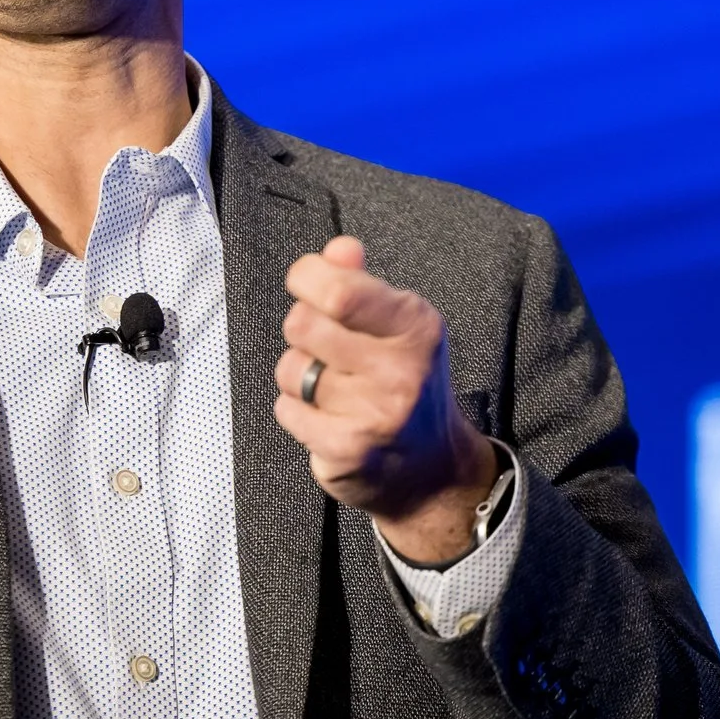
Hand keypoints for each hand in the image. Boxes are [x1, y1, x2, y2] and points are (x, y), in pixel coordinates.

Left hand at [273, 236, 497, 564]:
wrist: (433, 470)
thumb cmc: (404, 384)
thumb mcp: (398, 327)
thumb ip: (361, 283)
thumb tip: (338, 248)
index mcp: (416, 326)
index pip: (337, 290)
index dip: (306, 279)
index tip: (308, 286)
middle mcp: (401, 369)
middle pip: (302, 324)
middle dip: (303, 333)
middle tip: (328, 350)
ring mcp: (375, 413)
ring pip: (290, 369)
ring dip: (299, 378)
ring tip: (333, 390)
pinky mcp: (348, 451)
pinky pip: (286, 410)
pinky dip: (297, 412)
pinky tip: (328, 419)